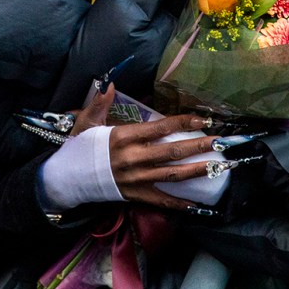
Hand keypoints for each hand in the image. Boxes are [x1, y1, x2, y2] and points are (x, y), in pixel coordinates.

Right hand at [77, 86, 215, 208]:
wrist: (68, 179)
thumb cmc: (79, 149)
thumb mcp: (87, 122)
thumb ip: (100, 103)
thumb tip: (109, 84)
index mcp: (123, 137)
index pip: (160, 128)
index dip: (183, 123)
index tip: (201, 120)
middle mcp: (133, 158)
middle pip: (172, 151)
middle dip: (199, 146)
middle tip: (220, 142)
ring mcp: (136, 179)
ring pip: (172, 175)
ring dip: (196, 170)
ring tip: (216, 166)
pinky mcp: (134, 195)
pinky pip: (161, 200)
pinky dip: (179, 203)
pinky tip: (196, 204)